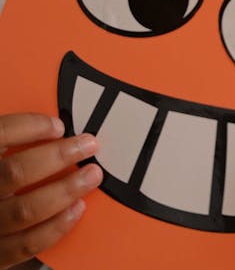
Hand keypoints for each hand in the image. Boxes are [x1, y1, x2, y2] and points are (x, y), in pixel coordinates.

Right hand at [0, 113, 101, 269]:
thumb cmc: (2, 178)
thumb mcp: (3, 158)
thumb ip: (14, 144)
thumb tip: (54, 127)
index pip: (1, 134)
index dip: (30, 127)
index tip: (58, 126)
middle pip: (15, 172)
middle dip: (57, 156)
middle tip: (87, 145)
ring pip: (25, 209)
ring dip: (64, 190)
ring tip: (91, 176)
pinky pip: (27, 244)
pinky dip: (56, 226)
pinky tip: (77, 208)